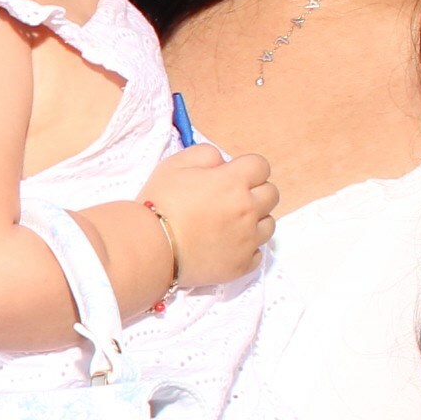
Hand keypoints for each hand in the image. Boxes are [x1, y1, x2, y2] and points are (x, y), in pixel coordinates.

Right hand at [138, 142, 275, 287]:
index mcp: (234, 182)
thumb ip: (205, 154)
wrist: (149, 247)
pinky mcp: (241, 265)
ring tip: (229, 225)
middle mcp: (247, 209)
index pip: (260, 166)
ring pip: (269, 224)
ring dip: (254, 221)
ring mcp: (247, 239)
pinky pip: (257, 254)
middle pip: (272, 194)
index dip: (246, 169)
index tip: (232, 176)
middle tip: (231, 199)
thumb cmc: (159, 203)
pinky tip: (226, 246)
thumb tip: (223, 162)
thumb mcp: (174, 165)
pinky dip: (246, 248)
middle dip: (255, 192)